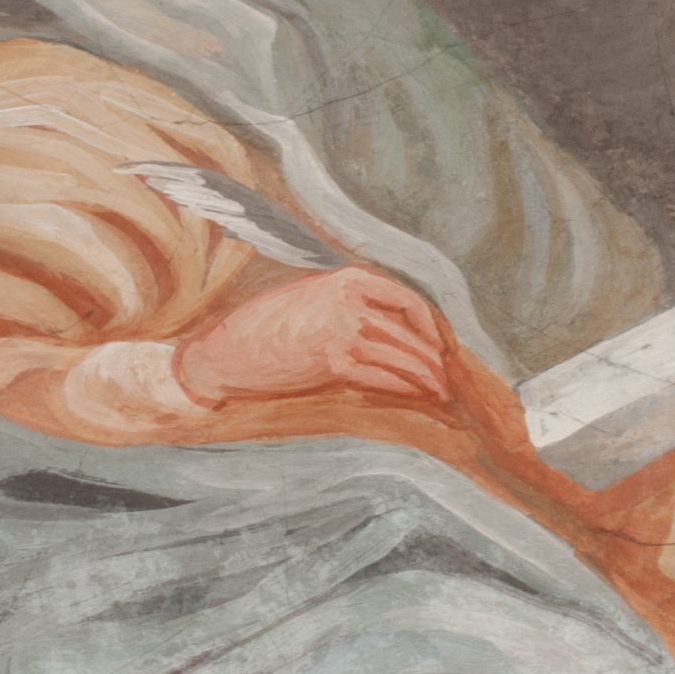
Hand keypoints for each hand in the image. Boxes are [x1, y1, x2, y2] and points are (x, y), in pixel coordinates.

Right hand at [175, 268, 449, 406]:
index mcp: (344, 279)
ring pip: (400, 355)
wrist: (226, 353)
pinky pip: (382, 375)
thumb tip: (392, 326)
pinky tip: (417, 394)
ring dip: (425, 375)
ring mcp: (341, 329)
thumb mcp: (310, 299)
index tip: (440, 344)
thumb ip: (348, 303)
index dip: (430, 324)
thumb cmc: (264, 328)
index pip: (405, 298)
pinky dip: (405, 386)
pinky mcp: (332, 361)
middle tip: (448, 375)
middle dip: (432, 356)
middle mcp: (348, 300)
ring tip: (440, 389)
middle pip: (407, 330)